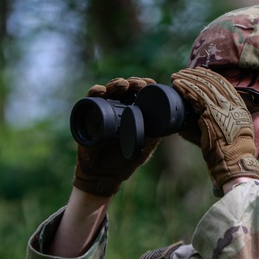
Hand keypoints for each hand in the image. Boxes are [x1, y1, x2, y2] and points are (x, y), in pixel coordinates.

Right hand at [73, 77, 159, 196]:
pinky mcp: (88, 115)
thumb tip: (170, 123)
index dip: (144, 85)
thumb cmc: (124, 160)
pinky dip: (94, 93)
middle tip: (140, 84)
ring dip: (116, 84)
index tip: (151, 83)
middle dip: (132, 82)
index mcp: (131, 111)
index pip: (137, 93)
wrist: (104, 175)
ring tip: (124, 84)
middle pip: (124, 88)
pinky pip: (90, 100)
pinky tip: (101, 91)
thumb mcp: (144, 146)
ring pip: (109, 90)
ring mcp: (102, 109)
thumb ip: (154, 134)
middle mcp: (116, 107)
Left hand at [170, 68, 258, 192]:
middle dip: (196, 75)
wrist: (234, 163)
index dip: (210, 76)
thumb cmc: (228, 155)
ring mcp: (224, 107)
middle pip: (213, 81)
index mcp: (239, 108)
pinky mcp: (212, 112)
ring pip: (204, 85)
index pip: (224, 85)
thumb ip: (206, 129)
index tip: (199, 73)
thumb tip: (183, 128)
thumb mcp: (222, 137)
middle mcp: (233, 104)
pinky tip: (178, 84)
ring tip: (176, 76)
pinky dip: (186, 87)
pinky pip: (197, 94)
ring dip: (188, 79)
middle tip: (183, 73)